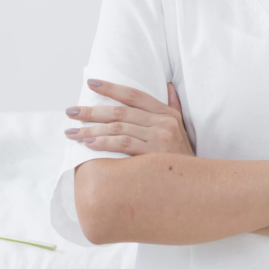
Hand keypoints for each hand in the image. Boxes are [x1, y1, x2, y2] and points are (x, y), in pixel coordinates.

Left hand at [64, 79, 195, 156]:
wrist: (198, 184)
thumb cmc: (183, 158)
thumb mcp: (182, 129)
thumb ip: (174, 106)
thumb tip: (168, 86)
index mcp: (167, 113)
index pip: (134, 95)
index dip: (111, 88)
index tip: (90, 83)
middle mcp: (163, 122)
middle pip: (120, 112)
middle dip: (91, 111)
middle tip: (71, 112)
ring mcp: (159, 138)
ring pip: (117, 128)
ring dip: (91, 130)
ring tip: (72, 132)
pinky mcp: (153, 155)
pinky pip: (123, 145)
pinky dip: (104, 143)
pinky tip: (88, 144)